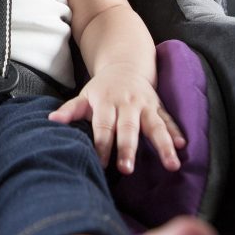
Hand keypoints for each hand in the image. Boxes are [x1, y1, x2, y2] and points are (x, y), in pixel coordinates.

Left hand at [48, 64, 185, 173]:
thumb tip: (52, 120)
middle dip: (127, 149)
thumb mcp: (85, 96)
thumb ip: (70, 110)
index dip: (102, 144)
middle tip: (127, 169)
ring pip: (155, 126)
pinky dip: (176, 132)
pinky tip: (183, 145)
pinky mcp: (159, 107)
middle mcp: (128, 104)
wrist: (126, 65)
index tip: (101, 164)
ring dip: (163, 145)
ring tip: (171, 165)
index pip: (103, 126)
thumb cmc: (102, 89)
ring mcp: (146, 105)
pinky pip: (169, 120)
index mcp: (107, 103)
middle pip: (128, 128)